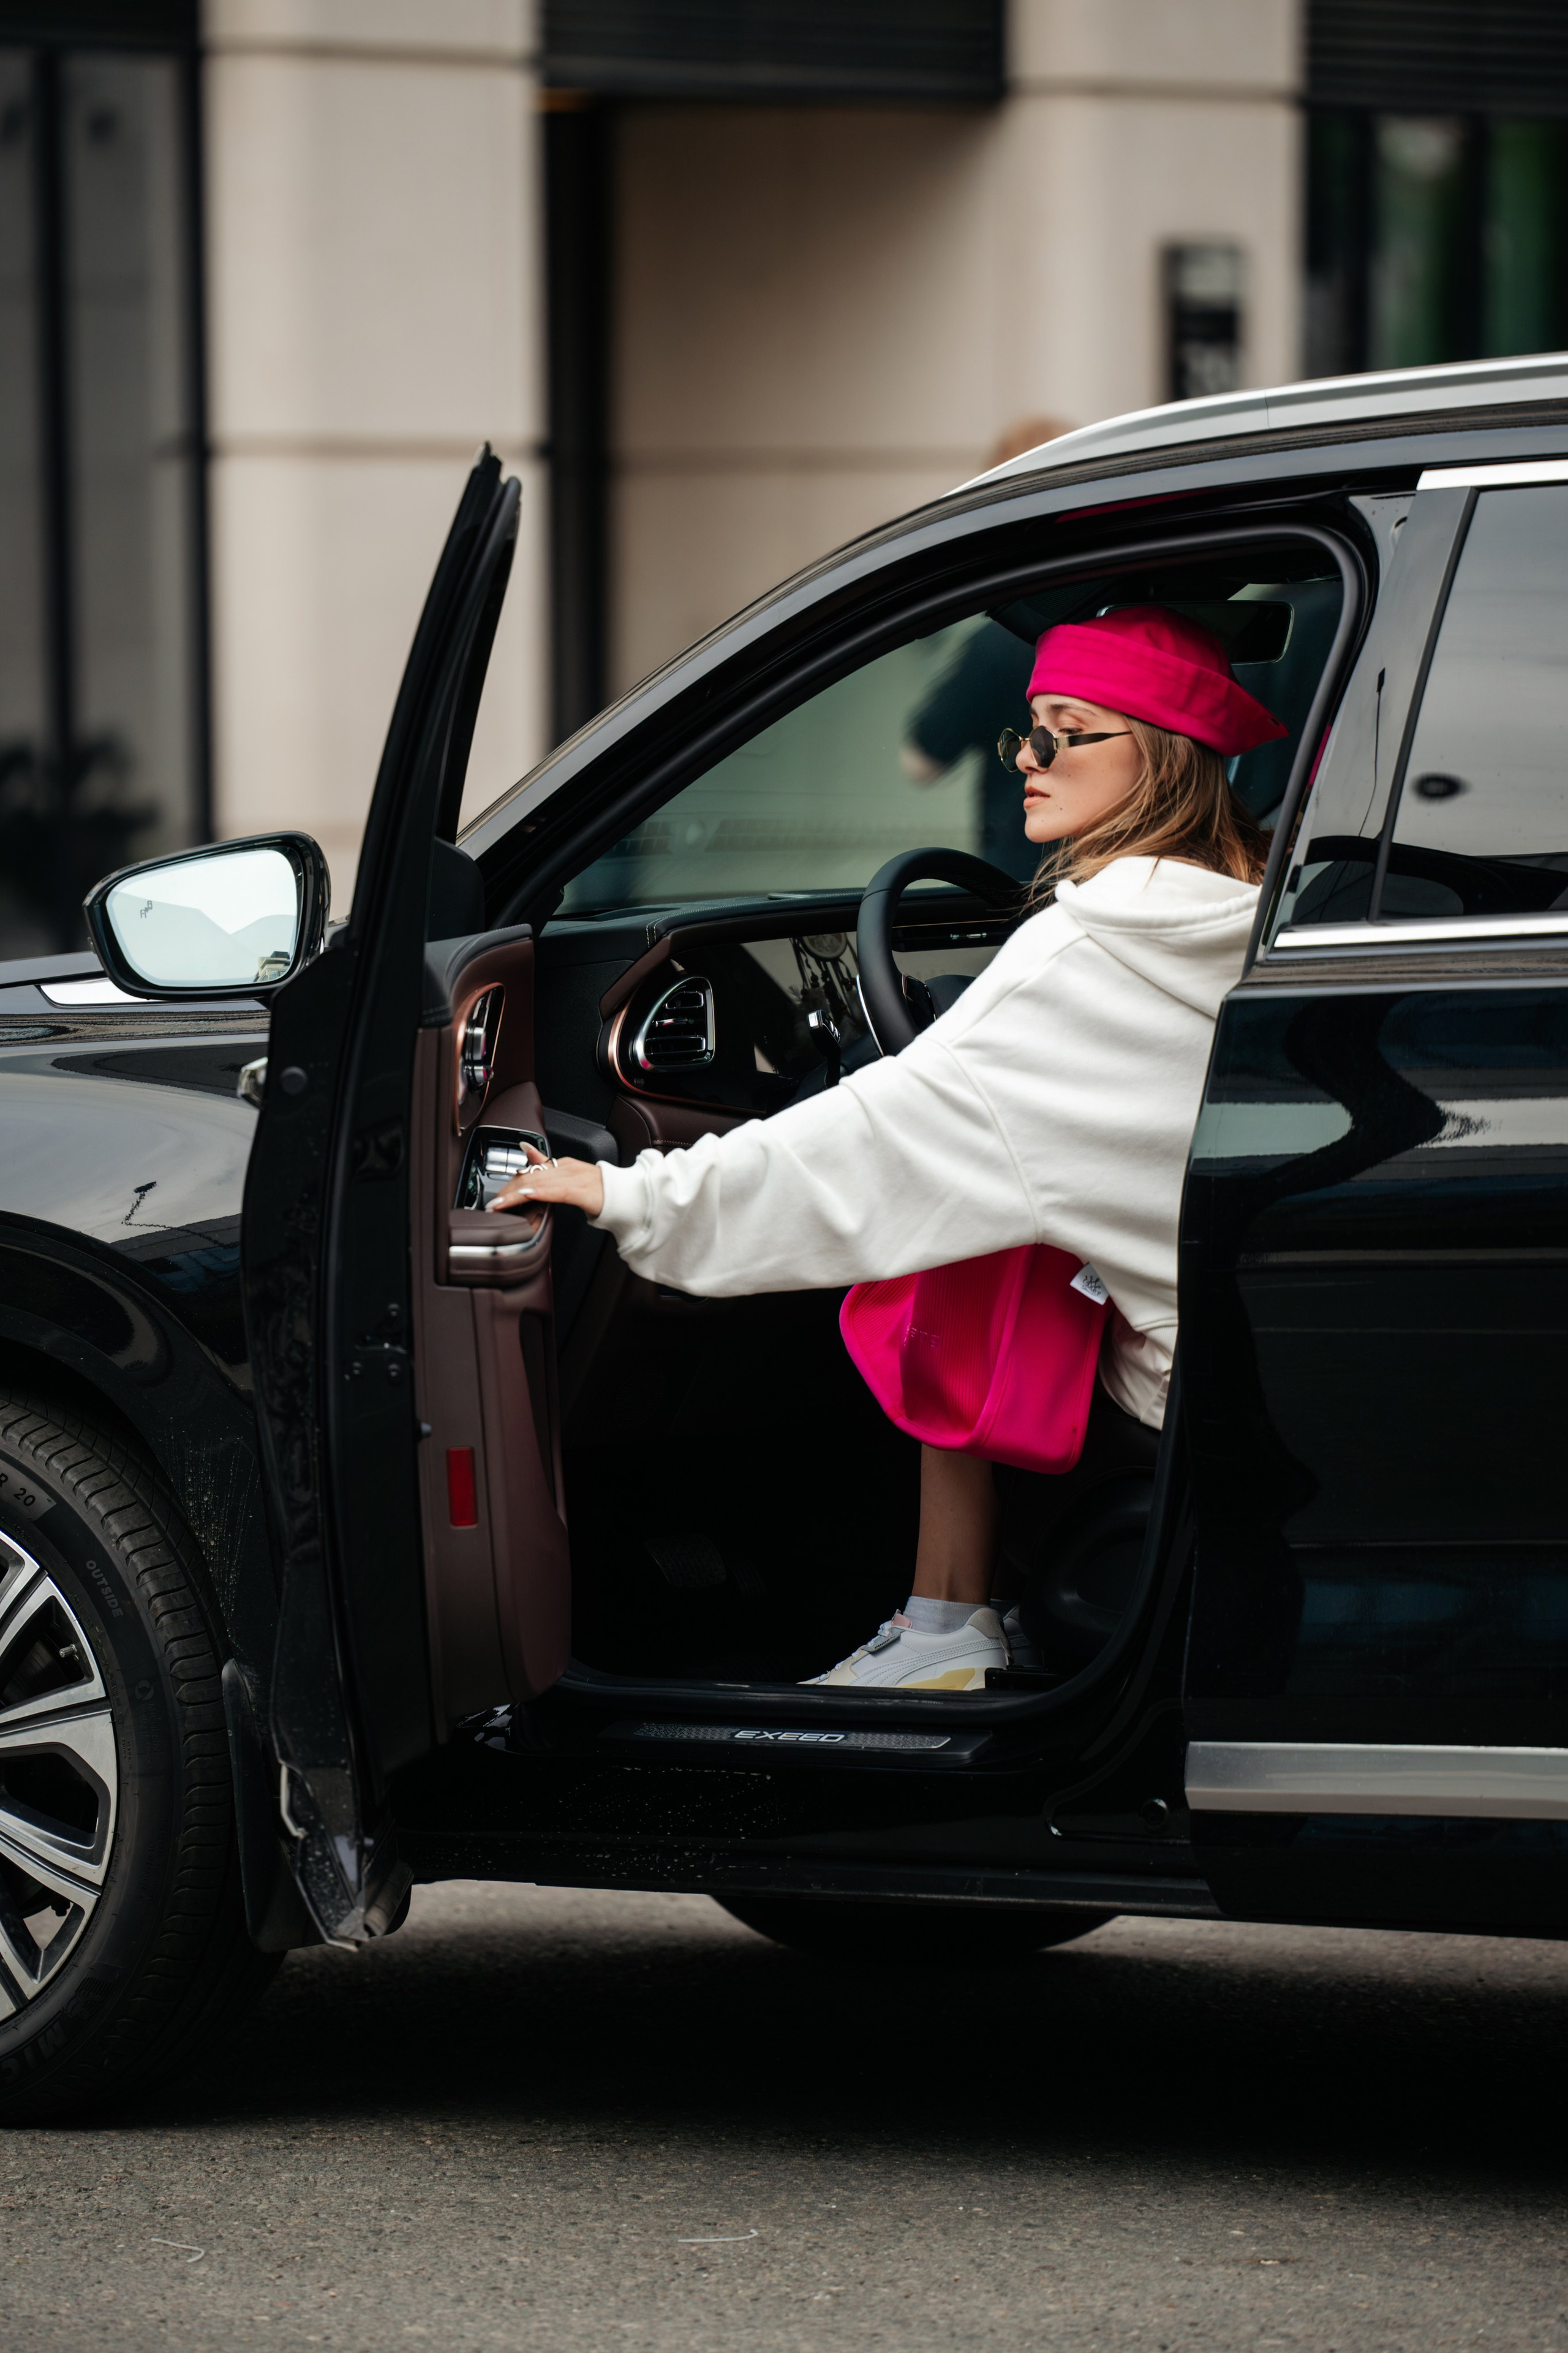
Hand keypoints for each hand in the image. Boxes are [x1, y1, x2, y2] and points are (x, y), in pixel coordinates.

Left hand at [485, 1141, 604, 1219]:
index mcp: (562, 1165)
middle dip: (508, 1192)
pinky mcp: (583, 1191)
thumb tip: (526, 1149)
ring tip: (499, 1205)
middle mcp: (566, 1168)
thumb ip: (547, 1164)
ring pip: (539, 1184)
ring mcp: (575, 1178)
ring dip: (516, 1195)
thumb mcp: (570, 1175)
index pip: (529, 1174)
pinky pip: (558, 1191)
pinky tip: (527, 1196)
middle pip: (530, 1178)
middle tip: (491, 1204)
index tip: (496, 1198)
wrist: (627, 1196)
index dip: (510, 1185)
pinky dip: (540, 1193)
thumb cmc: (600, 1190)